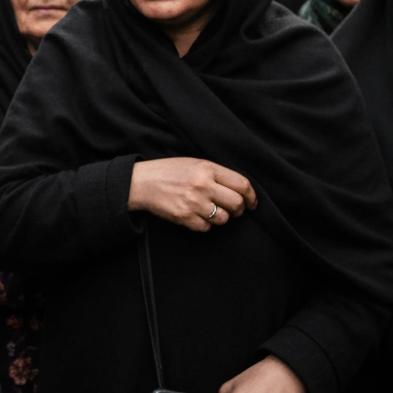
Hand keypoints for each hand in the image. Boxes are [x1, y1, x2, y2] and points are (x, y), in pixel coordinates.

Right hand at [127, 158, 257, 231]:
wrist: (141, 182)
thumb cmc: (169, 172)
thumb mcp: (194, 164)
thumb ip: (215, 174)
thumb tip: (240, 190)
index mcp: (207, 168)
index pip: (241, 184)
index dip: (251, 196)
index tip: (252, 203)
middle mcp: (203, 184)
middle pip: (236, 204)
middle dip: (239, 210)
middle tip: (233, 210)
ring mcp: (193, 202)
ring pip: (222, 219)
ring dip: (220, 218)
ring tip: (210, 212)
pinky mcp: (184, 216)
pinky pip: (205, 228)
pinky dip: (203, 225)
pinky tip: (195, 216)